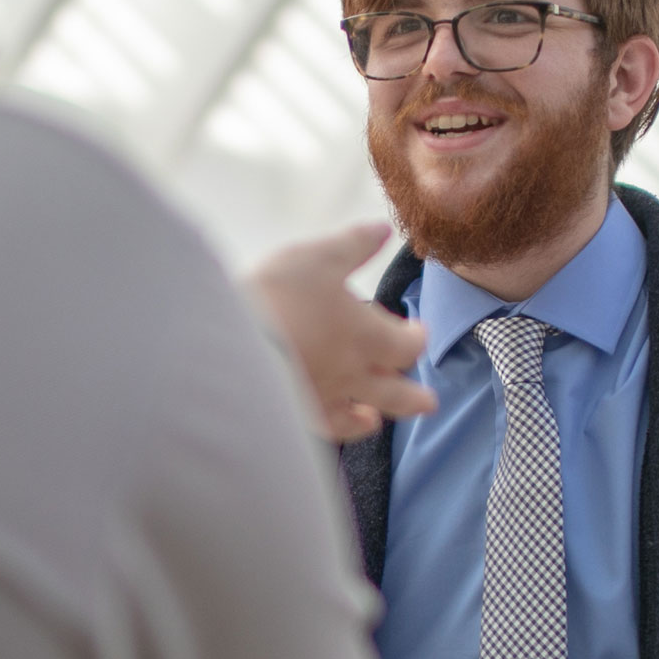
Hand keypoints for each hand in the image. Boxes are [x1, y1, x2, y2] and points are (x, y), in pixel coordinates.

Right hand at [246, 224, 436, 441]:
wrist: (228, 344)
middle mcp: (352, 374)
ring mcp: (325, 399)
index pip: (407, 345)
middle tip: (429, 401)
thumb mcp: (318, 256)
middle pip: (396, 392)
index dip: (416, 338)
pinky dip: (344, 428)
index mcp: (365, 336)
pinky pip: (329, 428)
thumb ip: (354, 244)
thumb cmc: (278, 295)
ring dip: (380, 414)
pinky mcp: (297, 415)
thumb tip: (383, 229)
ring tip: (382, 418)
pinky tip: (346, 425)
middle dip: (415, 395)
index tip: (417, 330)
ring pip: (364, 416)